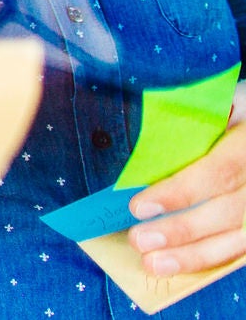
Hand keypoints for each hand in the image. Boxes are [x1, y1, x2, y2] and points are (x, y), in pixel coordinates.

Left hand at [128, 116, 245, 277]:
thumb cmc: (243, 120)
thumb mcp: (230, 108)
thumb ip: (199, 124)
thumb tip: (151, 134)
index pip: (216, 173)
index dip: (178, 193)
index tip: (139, 207)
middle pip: (226, 214)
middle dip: (180, 231)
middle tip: (139, 240)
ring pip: (237, 239)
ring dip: (194, 255)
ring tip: (154, 263)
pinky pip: (243, 249)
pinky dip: (213, 259)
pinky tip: (183, 265)